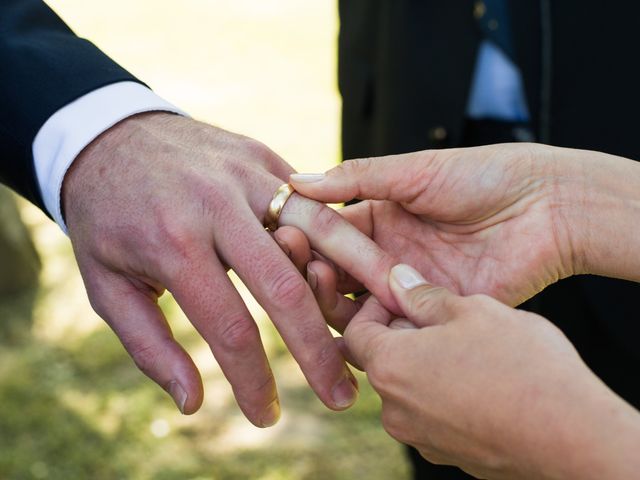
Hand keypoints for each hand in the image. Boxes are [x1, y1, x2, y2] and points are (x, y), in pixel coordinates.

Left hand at [62, 112, 398, 423]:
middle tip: (343, 398)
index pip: (231, 328)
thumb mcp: (106, 285)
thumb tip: (193, 402)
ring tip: (391, 319)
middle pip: (286, 288)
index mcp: (173, 245)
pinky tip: (360, 267)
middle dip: (320, 351)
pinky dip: (339, 236)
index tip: (268, 416)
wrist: (110, 133)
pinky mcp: (265, 157)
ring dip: (360, 281)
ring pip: (321, 232)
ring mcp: (246, 174)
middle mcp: (217, 207)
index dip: (254, 381)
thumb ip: (149, 346)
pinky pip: (312, 201)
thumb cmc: (107, 217)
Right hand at [281, 144, 583, 327]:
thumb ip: (356, 179)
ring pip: (357, 308)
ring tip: (324, 286)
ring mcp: (409, 288)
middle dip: (314, 274)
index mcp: (379, 220)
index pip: (327, 236)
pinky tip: (356, 326)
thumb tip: (295, 180)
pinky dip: (373, 333)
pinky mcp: (434, 315)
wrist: (548, 206)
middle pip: (335, 276)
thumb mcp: (414, 171)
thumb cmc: (483, 176)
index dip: (305, 239)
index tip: (283, 236)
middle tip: (304, 267)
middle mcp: (387, 258)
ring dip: (335, 303)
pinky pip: (395, 331)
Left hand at [345, 264, 639, 478]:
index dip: (375, 308)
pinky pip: (431, 414)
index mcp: (390, 367)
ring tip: (469, 349)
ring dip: (426, 364)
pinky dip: (444, 393)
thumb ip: (425, 296)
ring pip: (408, 387)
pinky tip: (482, 381)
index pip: (354, 331)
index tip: (407, 299)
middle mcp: (394, 409)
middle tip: (444, 319)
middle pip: (382, 360)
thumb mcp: (472, 311)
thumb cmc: (520, 364)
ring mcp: (419, 437)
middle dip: (404, 335)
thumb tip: (399, 282)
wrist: (572, 437)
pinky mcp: (446, 454)